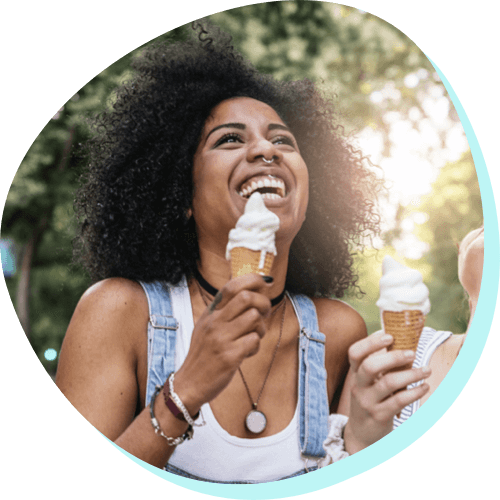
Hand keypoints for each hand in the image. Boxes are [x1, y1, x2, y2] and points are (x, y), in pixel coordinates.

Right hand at [173, 274, 271, 414]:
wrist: (189, 384)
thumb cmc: (204, 355)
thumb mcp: (207, 327)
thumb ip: (225, 311)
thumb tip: (251, 293)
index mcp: (211, 313)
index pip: (231, 286)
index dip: (253, 280)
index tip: (266, 283)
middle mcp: (214, 322)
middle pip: (246, 297)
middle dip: (263, 303)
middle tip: (264, 314)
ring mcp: (221, 338)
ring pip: (254, 318)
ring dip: (260, 328)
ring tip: (253, 338)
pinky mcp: (229, 356)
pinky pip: (254, 341)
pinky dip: (256, 347)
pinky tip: (247, 353)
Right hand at [344, 331, 430, 453]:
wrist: (362, 434)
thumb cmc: (371, 400)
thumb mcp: (368, 382)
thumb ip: (379, 365)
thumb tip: (399, 340)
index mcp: (356, 373)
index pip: (354, 353)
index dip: (370, 342)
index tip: (389, 335)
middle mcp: (359, 386)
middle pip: (370, 366)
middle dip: (392, 357)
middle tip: (412, 353)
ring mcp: (368, 401)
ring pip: (388, 383)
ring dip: (411, 374)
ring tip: (426, 370)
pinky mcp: (379, 415)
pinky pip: (399, 401)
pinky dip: (414, 392)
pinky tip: (424, 387)